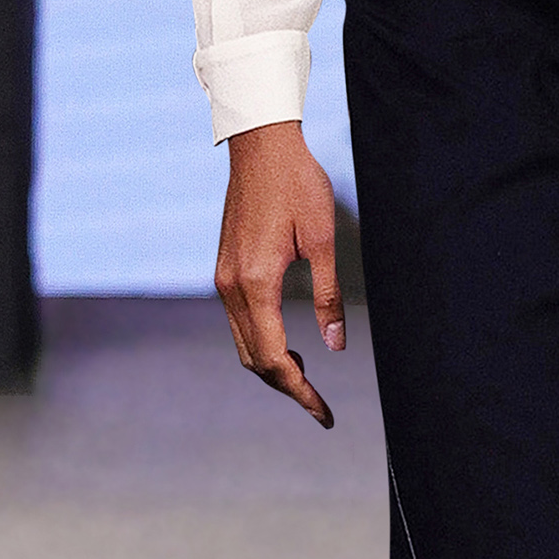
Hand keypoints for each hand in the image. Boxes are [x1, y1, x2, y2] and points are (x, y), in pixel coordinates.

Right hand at [214, 121, 344, 427]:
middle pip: (254, 360)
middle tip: (319, 405)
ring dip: (272, 367)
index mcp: (256, 283)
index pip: (275, 358)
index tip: (323, 413)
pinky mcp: (224, 270)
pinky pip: (239, 323)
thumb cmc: (298, 184)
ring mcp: (223, 279)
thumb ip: (328, 295)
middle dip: (286, 386)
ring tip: (307, 377)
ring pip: (243, 344)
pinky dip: (261, 343)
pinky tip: (288, 343)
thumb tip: (336, 346)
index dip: (300, 391)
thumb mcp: (324, 239)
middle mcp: (231, 287)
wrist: (260, 145)